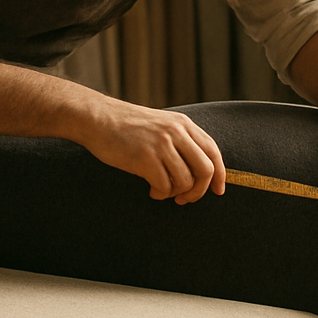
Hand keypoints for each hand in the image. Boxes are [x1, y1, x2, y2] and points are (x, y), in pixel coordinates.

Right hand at [81, 102, 226, 203]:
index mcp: (183, 124)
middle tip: (185, 198)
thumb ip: (180, 141)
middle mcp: (176, 132)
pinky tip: (150, 189)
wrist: (97, 119)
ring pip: (185, 181)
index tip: (218, 191)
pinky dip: (160, 194)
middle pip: (206, 170)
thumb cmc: (126, 126)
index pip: (213, 151)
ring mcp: (161, 145)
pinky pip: (165, 186)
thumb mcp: (160, 125)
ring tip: (162, 191)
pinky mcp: (145, 158)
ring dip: (176, 193)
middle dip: (199, 191)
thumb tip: (199, 172)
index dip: (220, 175)